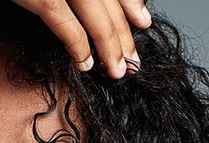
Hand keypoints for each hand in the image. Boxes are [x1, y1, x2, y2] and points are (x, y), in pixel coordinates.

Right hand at [11, 0, 152, 77]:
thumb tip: (97, 7)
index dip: (131, 4)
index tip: (142, 23)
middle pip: (109, 1)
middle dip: (124, 33)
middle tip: (133, 60)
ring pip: (96, 15)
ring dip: (110, 46)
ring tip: (117, 70)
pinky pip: (66, 23)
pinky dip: (79, 46)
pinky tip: (86, 64)